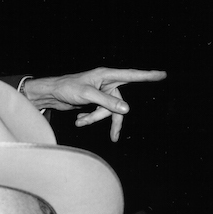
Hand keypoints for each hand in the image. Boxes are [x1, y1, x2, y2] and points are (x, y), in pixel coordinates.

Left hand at [21, 67, 166, 141]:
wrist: (50, 94)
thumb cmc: (66, 88)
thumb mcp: (87, 95)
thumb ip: (107, 102)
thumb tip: (126, 110)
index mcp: (106, 75)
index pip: (131, 75)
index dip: (147, 75)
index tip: (162, 74)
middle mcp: (106, 82)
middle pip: (119, 104)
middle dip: (111, 120)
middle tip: (113, 138)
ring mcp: (101, 93)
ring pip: (108, 111)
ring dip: (95, 119)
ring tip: (80, 122)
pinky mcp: (95, 101)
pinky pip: (100, 113)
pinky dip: (90, 118)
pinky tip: (79, 120)